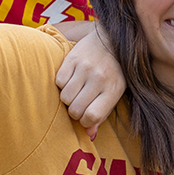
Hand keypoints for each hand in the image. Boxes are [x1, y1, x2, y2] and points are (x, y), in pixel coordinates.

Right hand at [54, 20, 124, 138]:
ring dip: (68, 98)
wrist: (113, 40)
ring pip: (64, 97)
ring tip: (76, 91)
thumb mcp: (115, 94)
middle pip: (75, 109)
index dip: (85, 121)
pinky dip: (62, 84)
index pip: (91, 116)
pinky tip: (72, 79)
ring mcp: (86, 67)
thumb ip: (102, 114)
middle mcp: (100, 78)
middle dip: (74, 111)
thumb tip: (90, 134)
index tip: (86, 116)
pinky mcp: (73, 58)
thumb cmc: (114, 73)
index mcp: (113, 90)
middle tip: (80, 102)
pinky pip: (58, 81)